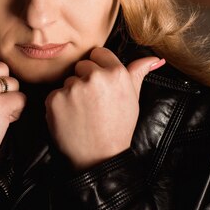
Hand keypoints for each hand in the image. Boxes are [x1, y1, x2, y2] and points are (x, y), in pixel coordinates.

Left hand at [45, 47, 164, 170]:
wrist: (99, 156)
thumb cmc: (118, 128)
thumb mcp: (133, 99)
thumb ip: (138, 74)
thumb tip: (154, 59)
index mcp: (116, 73)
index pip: (99, 52)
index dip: (98, 66)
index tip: (100, 82)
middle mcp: (94, 77)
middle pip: (81, 65)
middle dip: (85, 79)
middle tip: (93, 102)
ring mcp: (73, 88)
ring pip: (68, 80)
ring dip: (72, 92)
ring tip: (83, 112)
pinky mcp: (55, 98)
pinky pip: (55, 94)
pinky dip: (59, 104)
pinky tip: (71, 117)